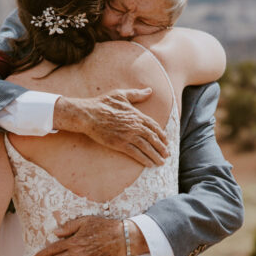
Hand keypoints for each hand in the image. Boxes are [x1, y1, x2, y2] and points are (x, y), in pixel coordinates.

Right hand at [53, 89, 168, 165]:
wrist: (89, 114)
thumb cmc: (103, 103)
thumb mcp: (121, 95)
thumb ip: (136, 94)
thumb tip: (149, 91)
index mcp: (137, 115)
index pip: (154, 126)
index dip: (161, 134)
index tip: (166, 141)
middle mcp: (135, 126)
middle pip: (153, 138)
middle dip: (161, 147)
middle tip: (167, 154)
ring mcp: (129, 136)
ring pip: (147, 148)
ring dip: (156, 155)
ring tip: (161, 162)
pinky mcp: (120, 144)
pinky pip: (136, 154)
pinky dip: (144, 159)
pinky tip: (149, 164)